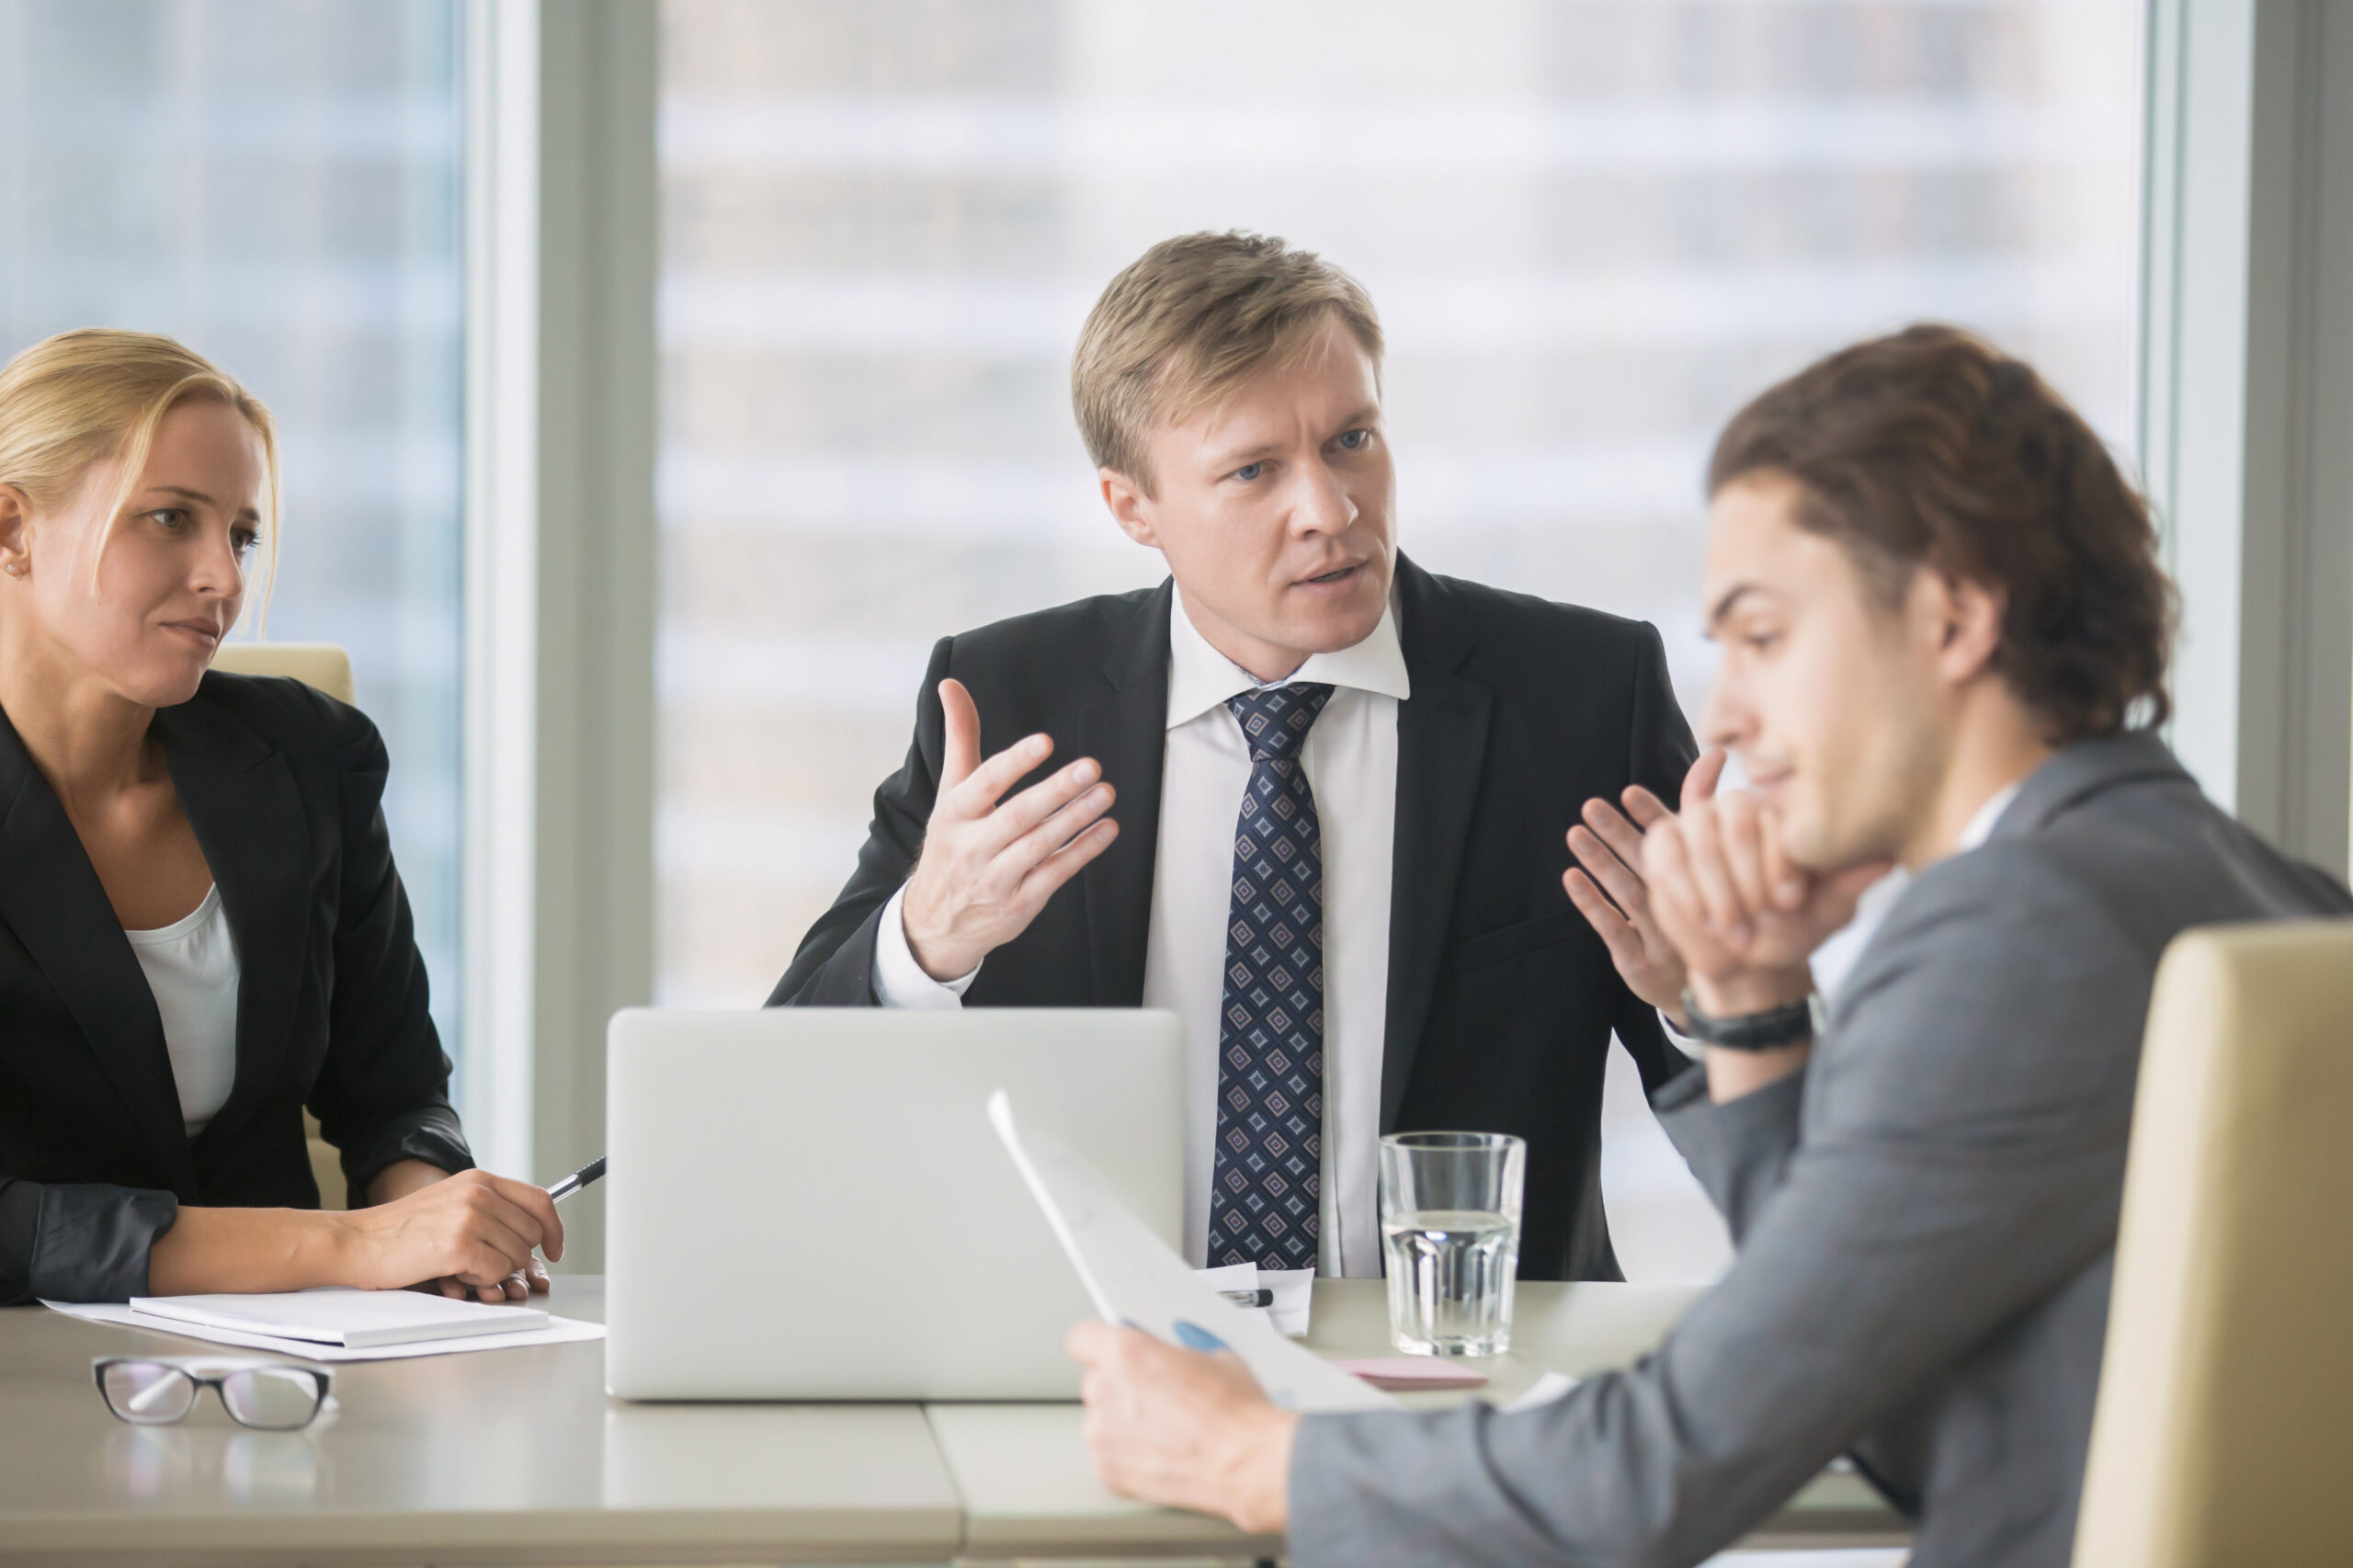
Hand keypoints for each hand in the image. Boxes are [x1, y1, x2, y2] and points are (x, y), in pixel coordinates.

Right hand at [335, 1168, 564, 1298]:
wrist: (357, 1241)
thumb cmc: (401, 1231)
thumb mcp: (450, 1201)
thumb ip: (489, 1208)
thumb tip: (534, 1232)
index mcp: (480, 1180)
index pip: (540, 1200)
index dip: (554, 1228)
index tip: (555, 1248)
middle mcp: (479, 1193)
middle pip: (532, 1233)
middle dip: (517, 1257)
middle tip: (486, 1265)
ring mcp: (470, 1218)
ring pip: (517, 1257)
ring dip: (495, 1271)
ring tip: (462, 1267)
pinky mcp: (459, 1246)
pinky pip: (496, 1273)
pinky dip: (481, 1282)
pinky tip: (455, 1275)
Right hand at [900, 678, 1119, 980]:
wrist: (934, 923)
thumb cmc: (951, 845)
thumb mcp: (949, 792)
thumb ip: (959, 739)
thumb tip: (951, 685)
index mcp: (954, 814)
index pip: (984, 784)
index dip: (1015, 762)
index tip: (1045, 742)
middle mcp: (972, 847)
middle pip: (1018, 816)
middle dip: (1056, 790)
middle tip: (1091, 766)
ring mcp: (995, 879)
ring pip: (1040, 846)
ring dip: (1076, 818)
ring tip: (1105, 793)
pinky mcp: (1018, 904)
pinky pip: (1055, 874)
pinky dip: (1082, 852)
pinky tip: (1105, 829)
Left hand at [1067, 1321, 1296, 1533]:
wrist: (1247, 1463)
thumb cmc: (1235, 1412)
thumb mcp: (1211, 1356)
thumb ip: (1174, 1350)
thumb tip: (1166, 1352)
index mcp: (1126, 1352)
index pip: (1082, 1337)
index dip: (1098, 1343)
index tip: (1107, 1350)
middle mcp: (1105, 1389)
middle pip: (1094, 1379)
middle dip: (1118, 1385)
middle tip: (1153, 1395)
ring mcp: (1101, 1433)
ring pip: (1099, 1418)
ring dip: (1121, 1422)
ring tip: (1162, 1429)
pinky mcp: (1106, 1470)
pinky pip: (1105, 1453)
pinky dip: (1124, 1454)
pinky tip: (1158, 1452)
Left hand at [1565, 749, 1731, 1028]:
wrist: (1727, 983)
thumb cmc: (1707, 904)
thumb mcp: (1707, 855)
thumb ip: (1701, 804)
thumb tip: (1715, 752)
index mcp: (1703, 875)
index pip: (1678, 840)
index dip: (1653, 816)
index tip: (1628, 792)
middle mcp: (1688, 903)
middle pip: (1650, 863)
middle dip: (1619, 833)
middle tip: (1590, 806)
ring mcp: (1665, 935)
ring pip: (1630, 894)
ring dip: (1601, 862)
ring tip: (1575, 834)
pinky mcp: (1641, 962)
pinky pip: (1614, 929)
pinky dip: (1593, 903)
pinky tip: (1571, 878)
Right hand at [1638, 784, 1889, 1018]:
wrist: (1746, 963)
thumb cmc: (1790, 930)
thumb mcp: (1825, 913)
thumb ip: (1847, 884)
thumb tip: (1884, 860)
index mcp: (1780, 818)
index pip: (1775, 817)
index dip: (1779, 861)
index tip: (1789, 902)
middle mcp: (1737, 809)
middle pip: (1734, 818)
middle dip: (1747, 877)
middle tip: (1761, 921)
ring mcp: (1695, 824)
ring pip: (1699, 836)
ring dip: (1718, 890)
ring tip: (1735, 931)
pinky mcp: (1663, 847)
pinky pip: (1667, 858)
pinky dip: (1686, 893)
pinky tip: (1707, 922)